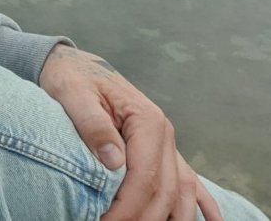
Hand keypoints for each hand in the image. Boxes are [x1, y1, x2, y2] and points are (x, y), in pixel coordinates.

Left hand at [38, 45, 222, 220]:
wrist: (74, 64)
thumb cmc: (72, 78)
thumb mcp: (72, 93)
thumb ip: (93, 124)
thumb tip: (114, 162)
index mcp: (146, 120)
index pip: (145, 175)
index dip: (127, 206)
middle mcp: (164, 133)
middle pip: (165, 190)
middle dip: (143, 218)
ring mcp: (167, 143)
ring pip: (182, 191)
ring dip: (171, 218)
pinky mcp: (162, 149)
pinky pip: (189, 181)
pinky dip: (199, 205)